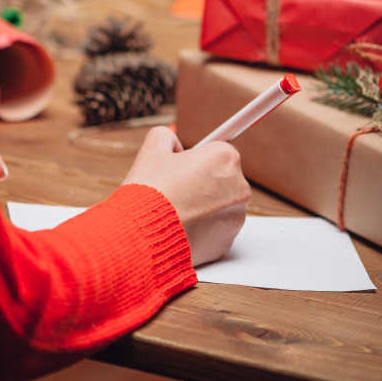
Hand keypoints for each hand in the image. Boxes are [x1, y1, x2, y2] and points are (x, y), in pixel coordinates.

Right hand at [122, 125, 250, 265]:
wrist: (142, 236)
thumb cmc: (149, 192)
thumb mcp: (152, 149)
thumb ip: (167, 137)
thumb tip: (172, 142)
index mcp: (225, 158)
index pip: (218, 150)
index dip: (198, 156)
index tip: (191, 162)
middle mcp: (239, 187)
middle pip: (222, 177)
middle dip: (203, 180)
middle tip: (176, 186)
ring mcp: (236, 218)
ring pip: (220, 204)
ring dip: (203, 204)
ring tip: (175, 208)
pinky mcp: (228, 243)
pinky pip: (216, 229)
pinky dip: (202, 227)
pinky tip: (180, 225)